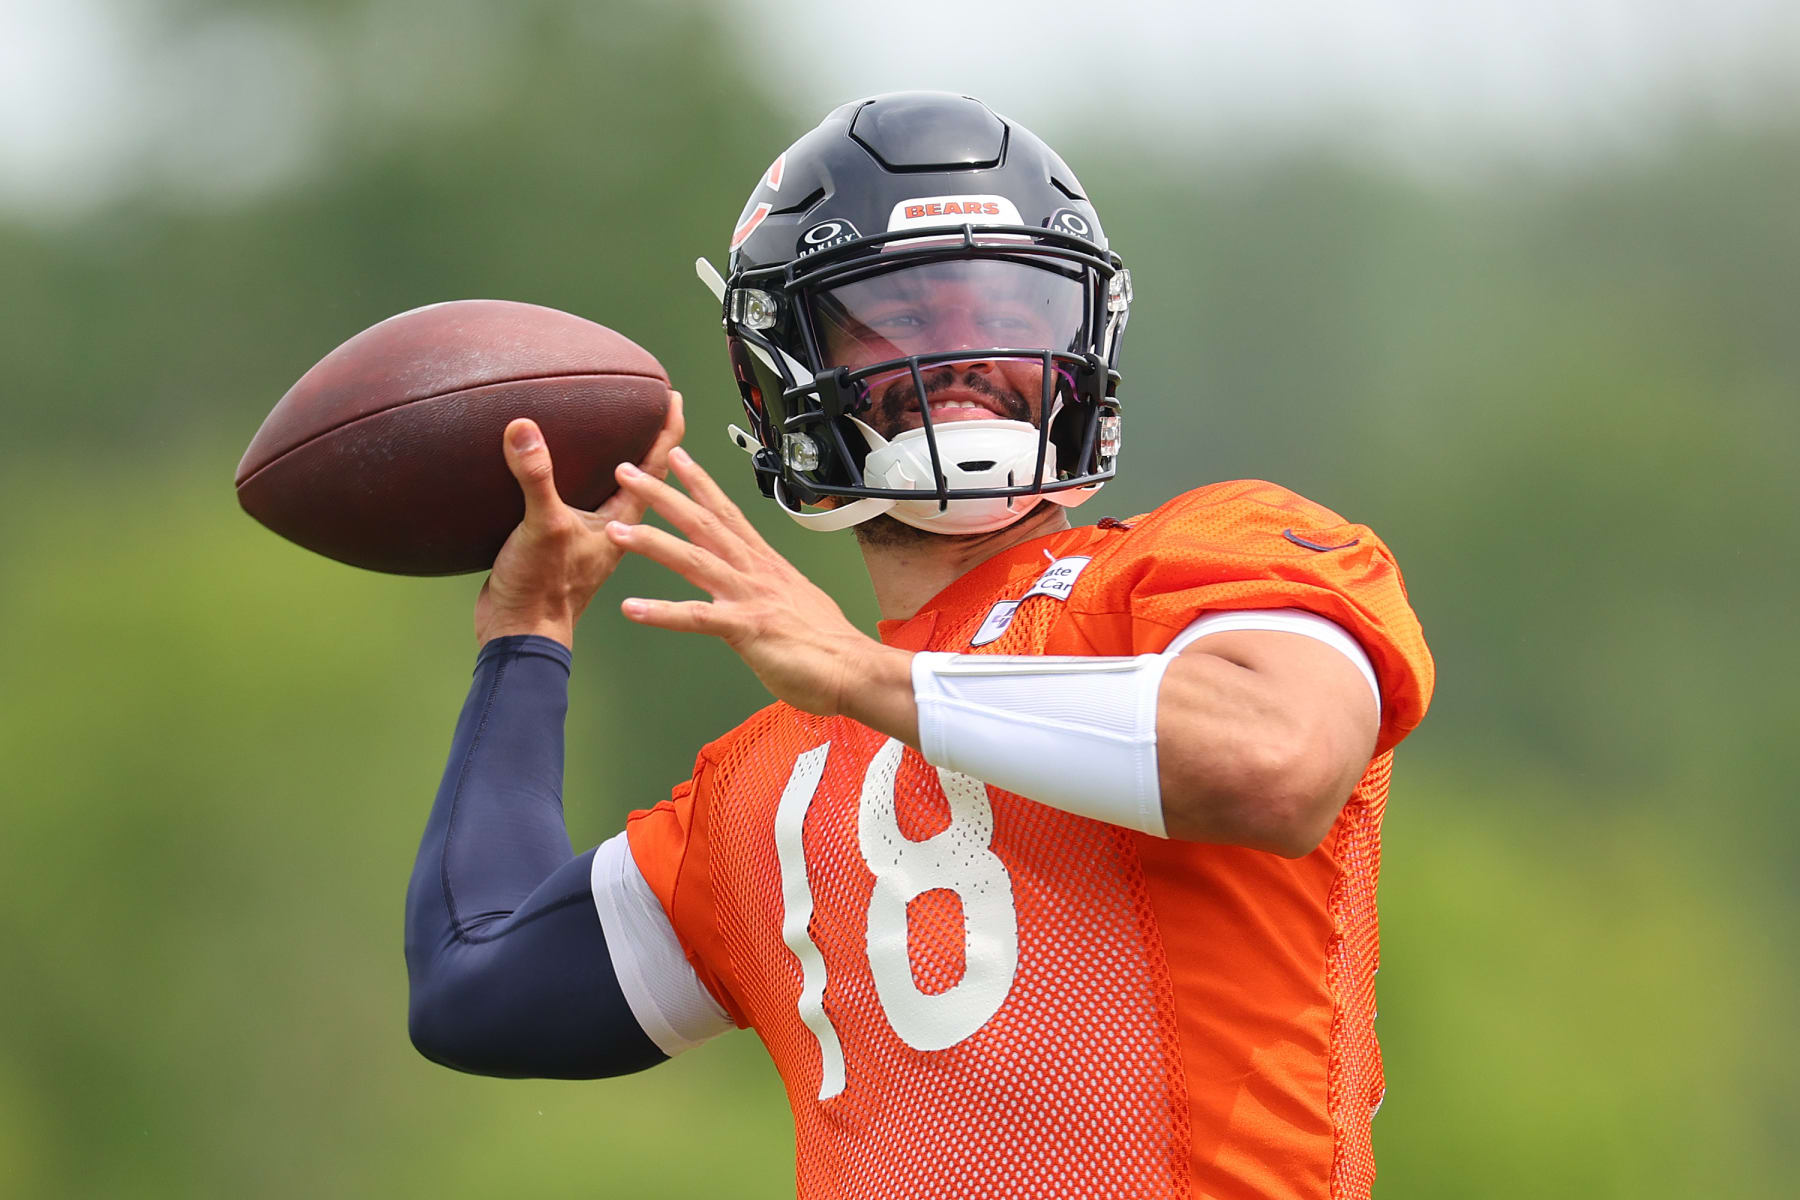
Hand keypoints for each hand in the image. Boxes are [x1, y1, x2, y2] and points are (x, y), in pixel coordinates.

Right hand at [474, 392, 686, 647]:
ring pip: (610, 493)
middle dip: (647, 441)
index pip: (657, 466)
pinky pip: (575, 505)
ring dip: (614, 464)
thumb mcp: (543, 526)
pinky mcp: (561, 546)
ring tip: (610, 433)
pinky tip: (551, 474)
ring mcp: (589, 537)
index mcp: (623, 521)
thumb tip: (525, 429)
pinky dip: (572, 484)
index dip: (668, 429)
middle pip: (642, 477)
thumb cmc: (543, 591)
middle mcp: (613, 527)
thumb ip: (537, 478)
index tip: (674, 398)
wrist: (519, 638)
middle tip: (649, 405)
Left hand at [605, 447, 917, 737]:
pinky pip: (697, 618)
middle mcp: (754, 572)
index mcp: (765, 564)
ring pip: (693, 560)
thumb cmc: (829, 644)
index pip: (727, 513)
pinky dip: (662, 613)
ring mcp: (750, 597)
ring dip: (651, 543)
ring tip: (616, 530)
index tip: (677, 458)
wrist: (855, 669)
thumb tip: (762, 592)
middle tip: (629, 472)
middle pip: (702, 523)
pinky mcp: (747, 629)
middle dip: (662, 495)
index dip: (700, 483)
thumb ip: (770, 591)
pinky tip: (633, 608)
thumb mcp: (796, 602)